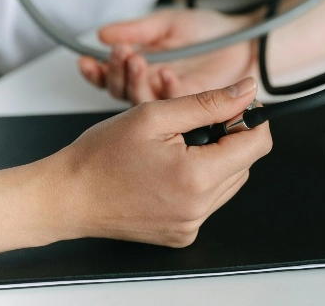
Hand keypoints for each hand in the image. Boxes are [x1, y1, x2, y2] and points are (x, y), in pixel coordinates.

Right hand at [0, 78, 270, 257]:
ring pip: (227, 180)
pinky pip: (208, 200)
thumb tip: (247, 91)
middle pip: (243, 163)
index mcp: (197, 178)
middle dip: (227, 136)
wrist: (68, 195)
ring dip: (213, 157)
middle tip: (191, 122)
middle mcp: (199, 209)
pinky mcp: (180, 233)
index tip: (233, 105)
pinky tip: (170, 166)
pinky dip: (199, 178)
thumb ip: (208, 102)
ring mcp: (190, 225)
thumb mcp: (155, 114)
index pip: (257, 145)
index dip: (250, 119)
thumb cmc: (101, 155)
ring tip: (177, 144)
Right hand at [79, 9, 257, 103]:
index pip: (112, 76)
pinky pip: (173, 106)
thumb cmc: (208, 30)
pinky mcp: (192, 110)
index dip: (98, 70)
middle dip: (116, 73)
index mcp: (144, 68)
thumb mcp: (167, 23)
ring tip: (137, 59)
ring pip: (143, 102)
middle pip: (122, 92)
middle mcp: (154, 89)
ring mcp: (171, 103)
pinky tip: (166, 73)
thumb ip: (137, 30)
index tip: (87, 59)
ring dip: (136, 81)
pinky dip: (167, 89)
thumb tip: (102, 34)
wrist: (244, 38)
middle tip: (122, 53)